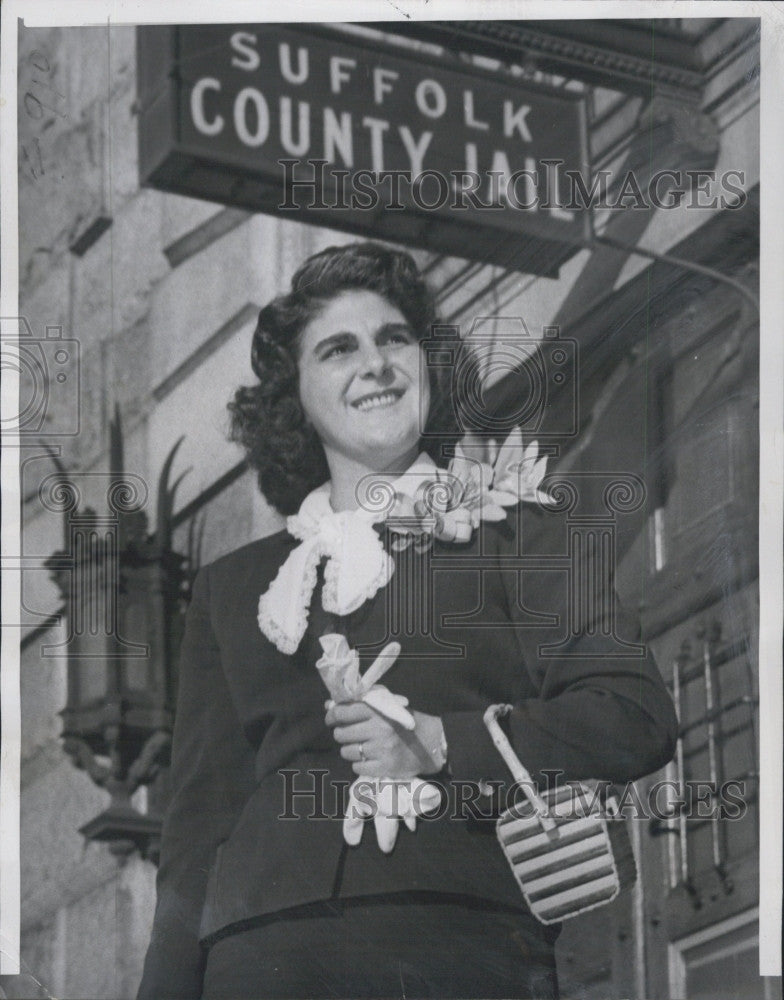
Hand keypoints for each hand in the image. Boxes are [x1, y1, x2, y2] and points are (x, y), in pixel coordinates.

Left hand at [325, 700, 446, 777]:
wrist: (431, 742)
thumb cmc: (405, 721)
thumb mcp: (387, 706)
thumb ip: (360, 703)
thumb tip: (329, 705)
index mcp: (377, 711)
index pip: (342, 712)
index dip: (332, 716)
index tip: (332, 719)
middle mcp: (377, 729)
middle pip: (341, 734)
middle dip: (342, 734)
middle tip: (351, 734)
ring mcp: (380, 750)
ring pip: (347, 752)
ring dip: (351, 750)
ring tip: (362, 747)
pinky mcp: (384, 767)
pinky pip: (357, 767)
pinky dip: (360, 764)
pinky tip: (370, 759)